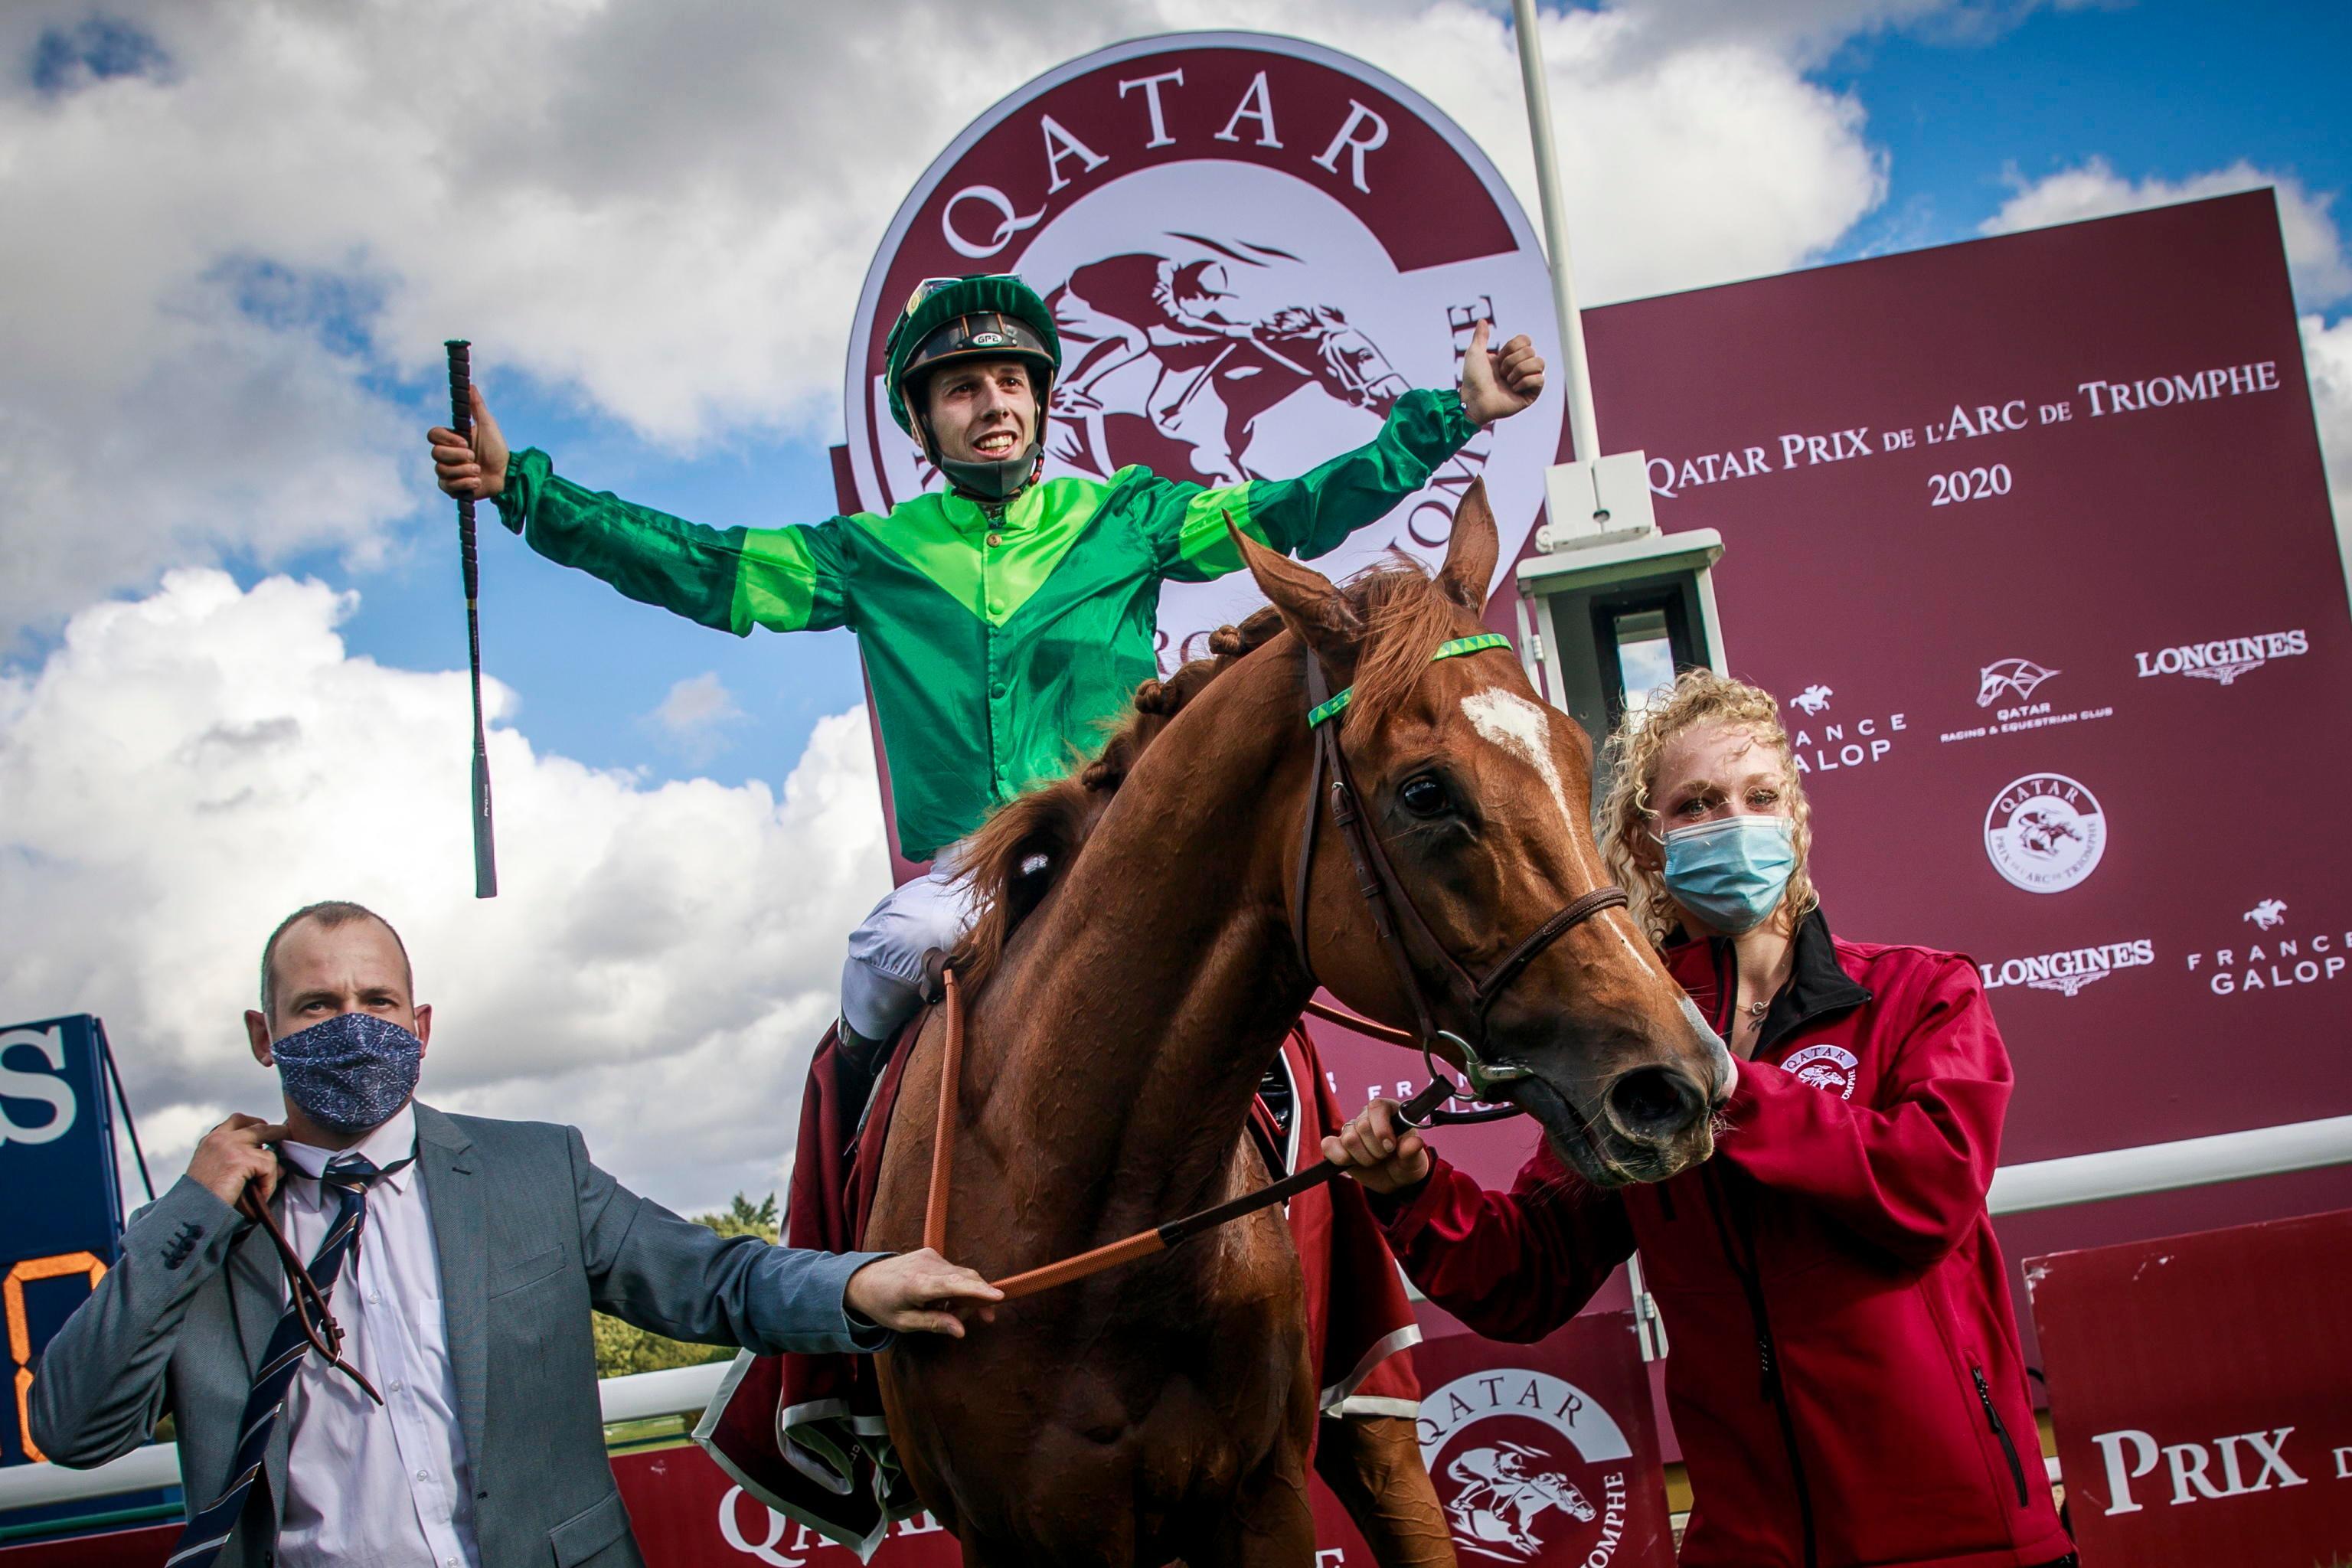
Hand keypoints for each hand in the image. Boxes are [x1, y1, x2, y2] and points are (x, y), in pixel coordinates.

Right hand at [187, 1114, 288, 1209]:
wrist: (190, 1210)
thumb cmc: (201, 1196)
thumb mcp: (213, 1168)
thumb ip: (236, 1157)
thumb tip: (269, 1156)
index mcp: (212, 1140)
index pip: (238, 1120)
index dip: (255, 1123)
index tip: (265, 1128)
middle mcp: (221, 1139)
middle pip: (259, 1126)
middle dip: (278, 1133)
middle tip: (288, 1137)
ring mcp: (231, 1147)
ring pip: (268, 1152)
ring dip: (271, 1172)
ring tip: (263, 1189)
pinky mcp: (241, 1160)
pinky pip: (269, 1168)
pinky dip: (269, 1183)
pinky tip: (260, 1195)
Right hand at [427, 385, 509, 500]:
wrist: (508, 474)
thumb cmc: (498, 449)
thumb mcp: (488, 425)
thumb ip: (477, 406)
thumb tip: (470, 385)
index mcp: (451, 439)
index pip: (432, 435)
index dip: (446, 439)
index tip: (465, 442)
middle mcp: (446, 455)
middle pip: (436, 454)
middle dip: (458, 457)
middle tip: (474, 457)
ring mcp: (447, 472)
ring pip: (441, 470)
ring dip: (464, 471)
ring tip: (479, 471)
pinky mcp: (452, 488)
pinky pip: (447, 486)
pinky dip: (464, 483)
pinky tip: (477, 482)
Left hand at [844, 1247, 1004, 1337]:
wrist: (862, 1279)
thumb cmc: (882, 1305)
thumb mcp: (904, 1323)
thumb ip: (934, 1324)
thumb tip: (962, 1330)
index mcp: (916, 1284)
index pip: (953, 1285)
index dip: (978, 1291)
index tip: (998, 1297)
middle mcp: (926, 1265)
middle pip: (965, 1279)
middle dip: (978, 1300)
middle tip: (984, 1320)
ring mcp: (929, 1256)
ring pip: (962, 1276)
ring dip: (965, 1295)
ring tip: (949, 1312)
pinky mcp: (931, 1253)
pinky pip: (954, 1271)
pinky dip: (956, 1286)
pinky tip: (942, 1299)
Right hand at [1320, 1099, 1431, 1195]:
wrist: (1395, 1180)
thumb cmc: (1406, 1163)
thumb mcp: (1415, 1160)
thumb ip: (1413, 1151)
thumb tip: (1415, 1143)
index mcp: (1388, 1111)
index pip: (1377, 1107)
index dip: (1382, 1128)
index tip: (1390, 1147)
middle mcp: (1367, 1117)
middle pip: (1362, 1127)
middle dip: (1375, 1150)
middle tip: (1385, 1157)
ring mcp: (1351, 1130)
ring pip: (1348, 1139)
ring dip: (1363, 1157)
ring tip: (1373, 1161)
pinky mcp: (1338, 1145)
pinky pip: (1328, 1145)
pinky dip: (1339, 1157)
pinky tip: (1353, 1163)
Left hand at [1457, 320, 1544, 425]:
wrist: (1474, 399)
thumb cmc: (1473, 379)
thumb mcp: (1475, 353)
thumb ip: (1480, 337)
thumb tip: (1482, 320)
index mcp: (1511, 357)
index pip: (1526, 340)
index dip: (1512, 347)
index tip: (1499, 358)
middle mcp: (1521, 367)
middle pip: (1531, 351)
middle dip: (1511, 361)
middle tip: (1501, 374)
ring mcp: (1527, 381)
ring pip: (1539, 362)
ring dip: (1519, 371)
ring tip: (1507, 381)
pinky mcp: (1531, 394)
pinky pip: (1540, 379)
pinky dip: (1524, 382)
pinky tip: (1513, 390)